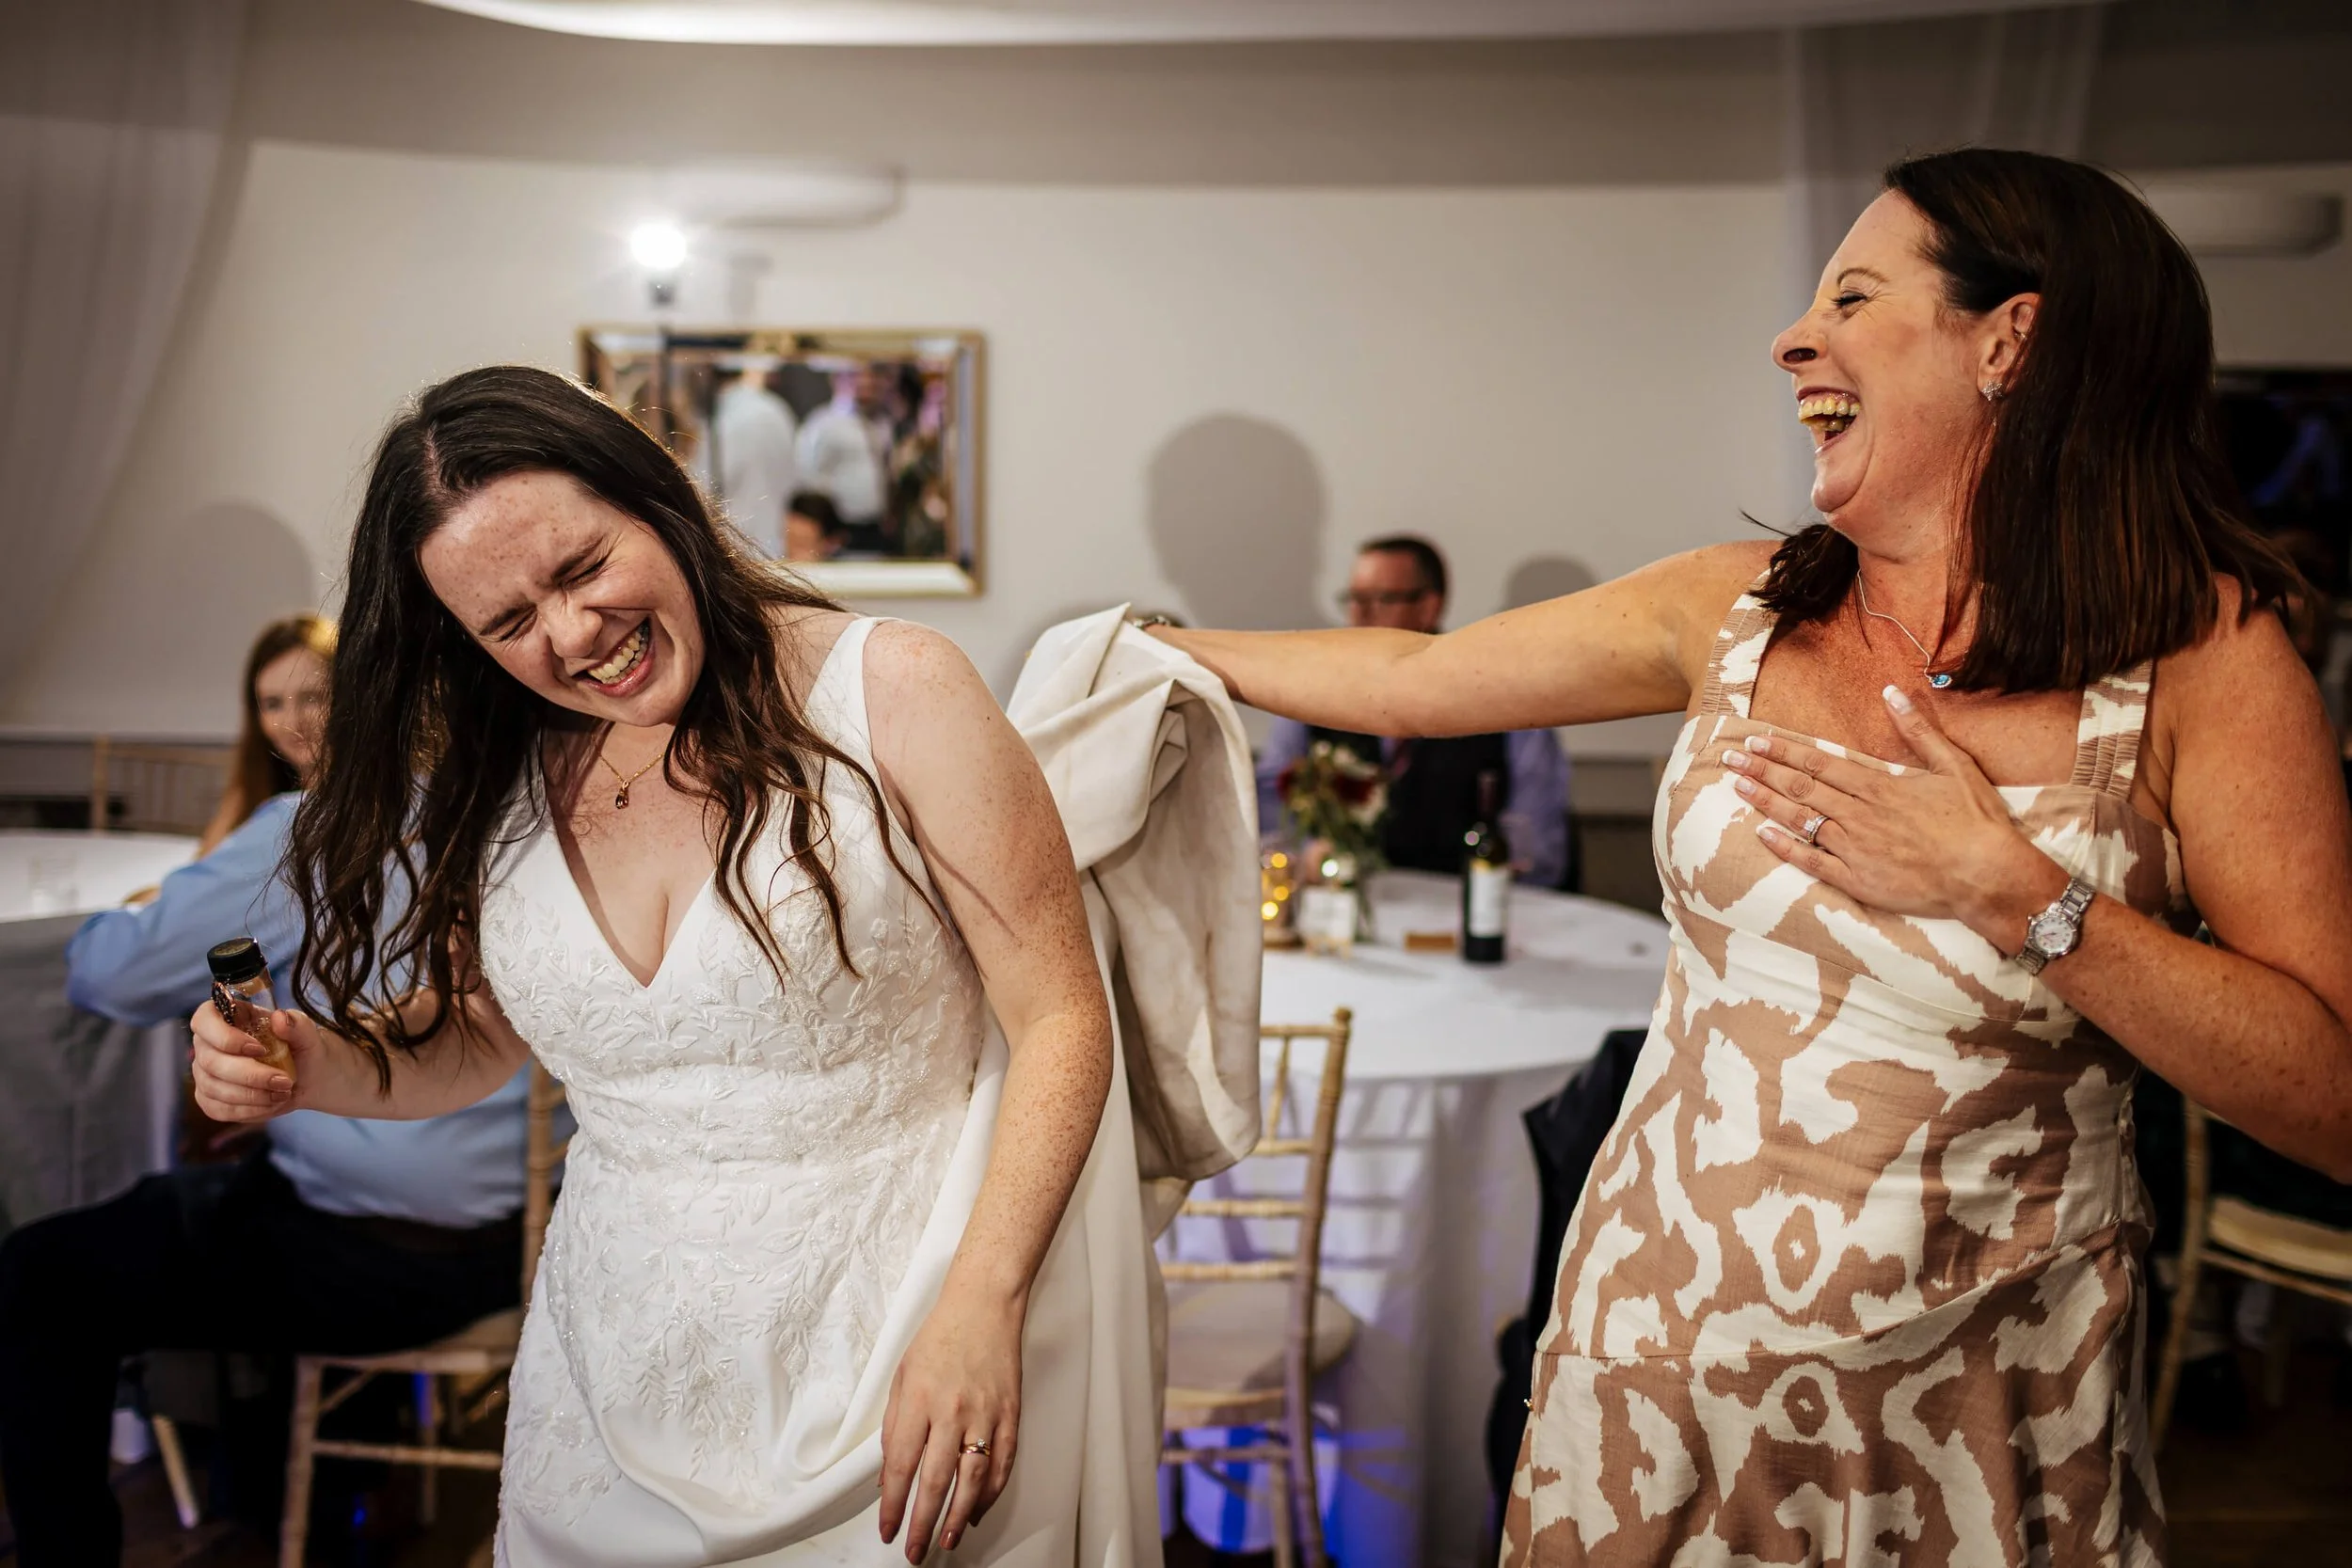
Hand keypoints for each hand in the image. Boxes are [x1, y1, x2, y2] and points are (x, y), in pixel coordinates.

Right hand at [188, 995, 320, 1121]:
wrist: (309, 1078)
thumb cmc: (302, 1049)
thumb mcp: (308, 1034)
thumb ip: (297, 1024)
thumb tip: (279, 1018)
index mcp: (226, 1017)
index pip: (203, 1020)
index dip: (225, 1037)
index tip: (259, 1049)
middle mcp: (207, 1045)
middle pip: (210, 1061)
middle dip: (250, 1075)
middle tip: (284, 1081)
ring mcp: (205, 1073)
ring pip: (213, 1088)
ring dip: (252, 1095)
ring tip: (283, 1093)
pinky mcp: (209, 1099)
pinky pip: (218, 1109)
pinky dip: (248, 1110)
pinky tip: (271, 1104)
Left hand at [878, 1286, 1022, 1560]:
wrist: (984, 1305)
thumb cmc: (940, 1336)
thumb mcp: (902, 1377)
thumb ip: (895, 1426)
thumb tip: (890, 1473)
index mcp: (919, 1400)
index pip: (901, 1466)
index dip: (892, 1504)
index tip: (888, 1528)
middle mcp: (951, 1411)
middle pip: (935, 1481)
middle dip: (923, 1523)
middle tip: (915, 1550)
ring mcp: (985, 1414)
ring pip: (972, 1480)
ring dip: (958, 1516)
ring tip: (948, 1540)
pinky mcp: (1011, 1414)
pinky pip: (1002, 1463)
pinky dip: (990, 1493)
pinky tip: (976, 1510)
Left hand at [1725, 684, 2063, 946]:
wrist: (1988, 875)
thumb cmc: (1976, 821)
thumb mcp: (1954, 765)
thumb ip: (1918, 730)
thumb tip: (1892, 692)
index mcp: (1880, 786)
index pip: (1820, 763)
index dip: (1784, 751)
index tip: (1756, 741)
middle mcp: (1861, 814)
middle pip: (1801, 787)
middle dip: (1763, 771)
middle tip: (1730, 759)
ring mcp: (1856, 848)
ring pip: (1800, 820)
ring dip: (1767, 801)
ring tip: (1738, 787)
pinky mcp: (1859, 880)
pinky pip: (1812, 862)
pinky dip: (1785, 847)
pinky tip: (1762, 834)